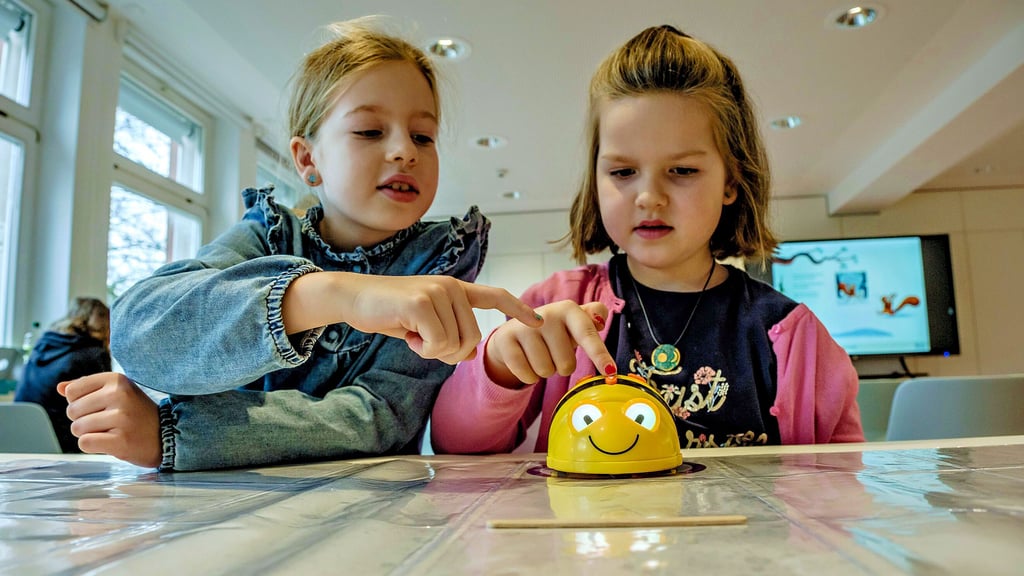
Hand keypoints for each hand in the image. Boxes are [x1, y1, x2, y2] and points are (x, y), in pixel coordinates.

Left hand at [58, 373, 161, 468]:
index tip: (99, 407)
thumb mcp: (117, 393)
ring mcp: (121, 418)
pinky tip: (109, 442)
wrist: (166, 435)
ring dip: (88, 434)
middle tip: (106, 422)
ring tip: (109, 432)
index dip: (79, 403)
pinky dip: (92, 446)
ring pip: (77, 428)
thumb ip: (88, 388)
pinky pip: (85, 443)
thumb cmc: (136, 414)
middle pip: (72, 411)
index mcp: (117, 380)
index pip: (72, 391)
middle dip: (82, 420)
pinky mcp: (121, 440)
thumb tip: (61, 387)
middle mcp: (119, 395)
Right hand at [285, 273, 542, 364]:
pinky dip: (423, 349)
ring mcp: (438, 291)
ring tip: (412, 332)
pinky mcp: (423, 302)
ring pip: (455, 344)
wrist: (354, 297)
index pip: (495, 296)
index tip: (538, 322)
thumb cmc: (390, 313)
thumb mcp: (424, 325)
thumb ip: (449, 334)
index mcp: (456, 289)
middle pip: (473, 339)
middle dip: (449, 352)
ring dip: (432, 351)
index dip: (518, 310)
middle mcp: (452, 286)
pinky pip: (438, 344)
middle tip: (423, 341)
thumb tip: (470, 354)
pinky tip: (407, 333)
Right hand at [484, 300, 615, 386]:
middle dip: (562, 366)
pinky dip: (529, 376)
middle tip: (554, 353)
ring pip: (546, 371)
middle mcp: (546, 315)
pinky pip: (527, 375)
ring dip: (545, 370)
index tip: (610, 371)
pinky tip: (526, 362)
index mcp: (568, 309)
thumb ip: (592, 317)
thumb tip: (600, 320)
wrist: (513, 333)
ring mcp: (523, 327)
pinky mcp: (505, 340)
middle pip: (566, 364)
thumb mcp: (574, 322)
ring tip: (539, 355)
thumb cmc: (554, 331)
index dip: (599, 354)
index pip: (587, 334)